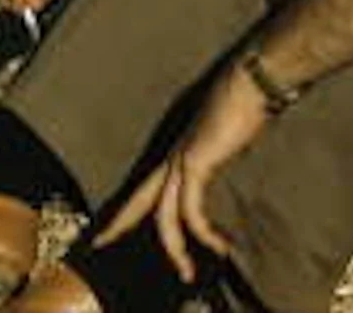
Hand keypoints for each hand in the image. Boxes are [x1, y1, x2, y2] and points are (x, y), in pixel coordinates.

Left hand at [95, 57, 270, 281]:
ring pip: (164, 214)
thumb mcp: (230, 134)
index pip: (147, 185)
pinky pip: (190, 210)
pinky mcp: (197, 160)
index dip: (129, 207)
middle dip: (119, 224)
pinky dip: (204, 233)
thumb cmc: (247, 99)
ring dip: (175, 249)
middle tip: (99, 244)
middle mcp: (175, 154)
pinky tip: (220, 246)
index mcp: (181, 149)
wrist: (253, 78)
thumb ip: (221, 151)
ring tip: (186, 274)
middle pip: (139, 197)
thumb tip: (227, 161)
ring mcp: (183, 156)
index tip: (113, 226)